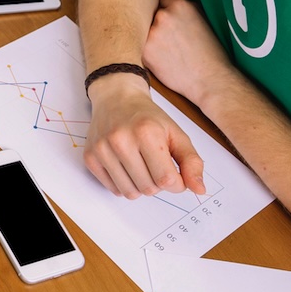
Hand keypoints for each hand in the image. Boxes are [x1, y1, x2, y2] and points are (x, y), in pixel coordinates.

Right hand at [83, 73, 205, 197]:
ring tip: (141, 167)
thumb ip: (191, 162)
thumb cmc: (148, 117)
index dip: (177, 184)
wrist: (116, 98)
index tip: (176, 174)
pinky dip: (124, 184)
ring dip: (140, 186)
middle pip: (148, 188)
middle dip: (158, 183)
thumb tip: (199, 190)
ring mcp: (103, 149)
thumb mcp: (176, 134)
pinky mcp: (90, 157)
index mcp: (147, 133)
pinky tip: (126, 167)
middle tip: (156, 165)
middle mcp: (121, 140)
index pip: (166, 179)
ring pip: (130, 193)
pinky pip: (113, 189)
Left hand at [143, 0, 238, 108]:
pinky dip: (148, 51)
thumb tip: (171, 0)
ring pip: (144, 30)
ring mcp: (152, 33)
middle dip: (157, 24)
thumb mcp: (203, 20)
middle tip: (168, 38)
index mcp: (179, 5)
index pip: (162, 1)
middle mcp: (163, 16)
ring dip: (151, 38)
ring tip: (169, 51)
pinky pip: (141, 46)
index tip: (172, 24)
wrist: (210, 79)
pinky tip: (163, 58)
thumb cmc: (210, 53)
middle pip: (151, 14)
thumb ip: (185, 8)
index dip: (167, 13)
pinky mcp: (144, 50)